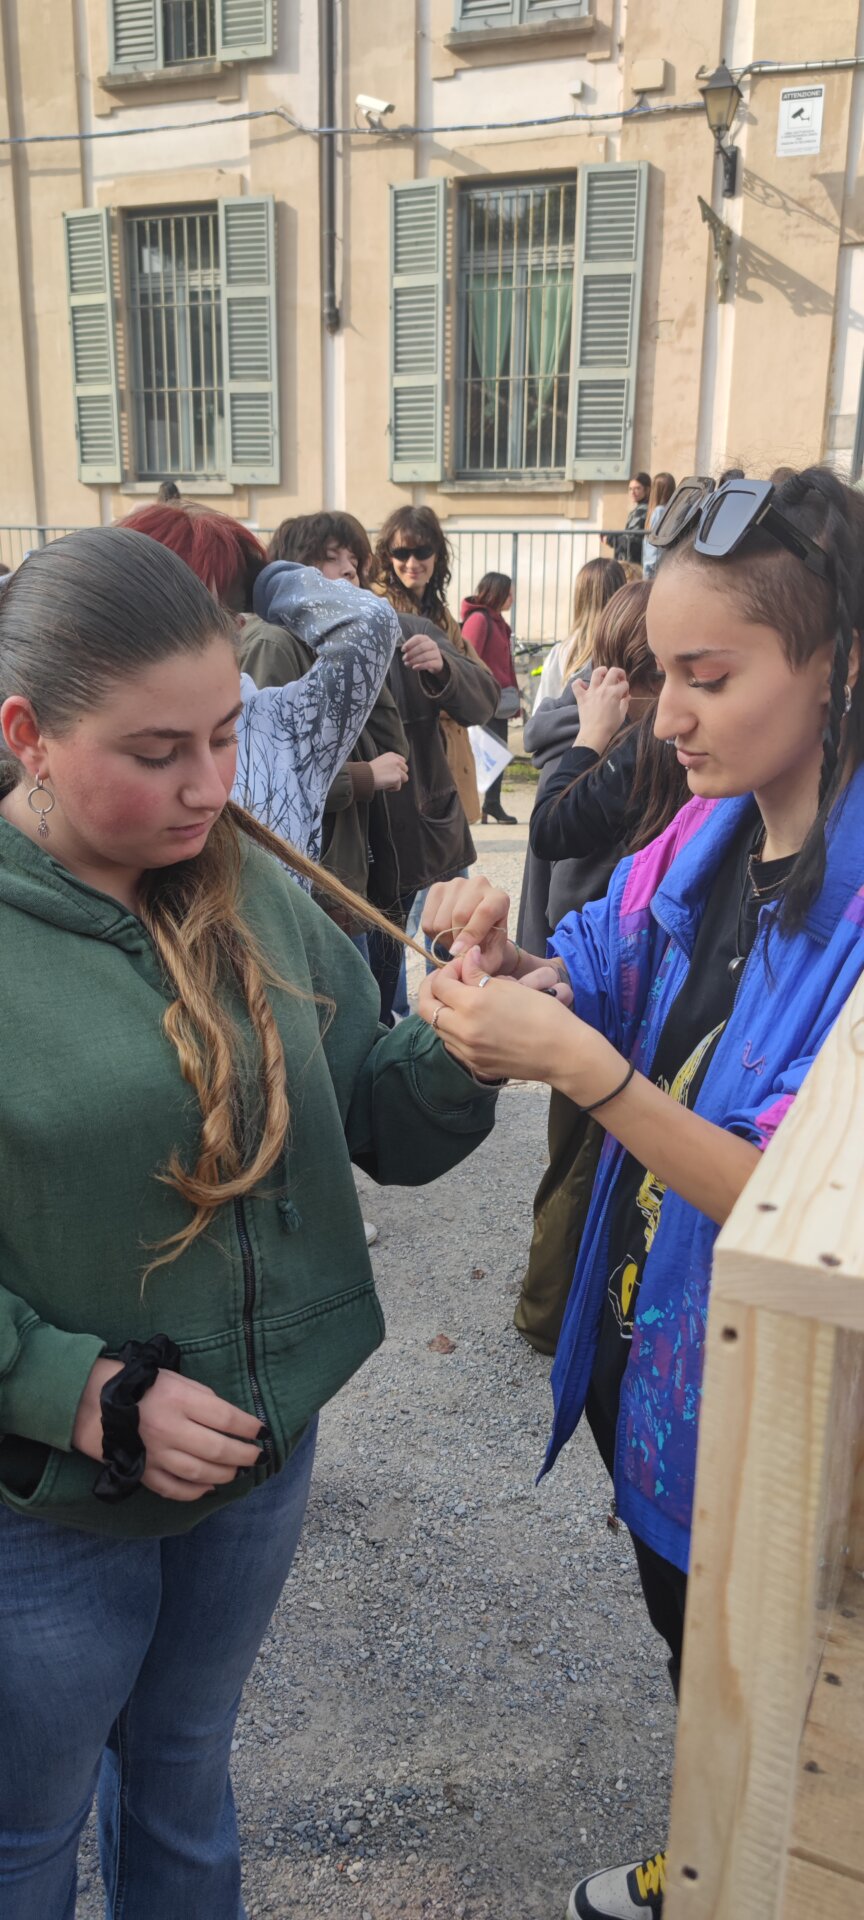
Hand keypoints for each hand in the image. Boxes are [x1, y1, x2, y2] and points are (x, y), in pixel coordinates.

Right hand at [72, 1359, 264, 1503]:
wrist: (93, 1401)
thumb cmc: (141, 1385)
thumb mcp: (175, 1379)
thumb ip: (203, 1398)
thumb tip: (232, 1420)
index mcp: (178, 1399)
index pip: (224, 1417)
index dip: (248, 1427)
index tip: (261, 1431)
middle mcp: (168, 1429)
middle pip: (216, 1449)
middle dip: (243, 1455)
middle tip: (257, 1456)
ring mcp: (154, 1453)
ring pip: (198, 1473)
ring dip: (224, 1474)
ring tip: (237, 1471)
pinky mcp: (141, 1471)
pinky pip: (173, 1489)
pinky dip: (195, 1492)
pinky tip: (209, 1487)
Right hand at [370, 751, 408, 791]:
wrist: (364, 776)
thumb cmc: (368, 771)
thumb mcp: (380, 762)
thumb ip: (390, 764)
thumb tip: (396, 772)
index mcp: (392, 755)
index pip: (403, 761)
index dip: (398, 768)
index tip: (391, 772)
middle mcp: (396, 760)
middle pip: (405, 769)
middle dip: (399, 775)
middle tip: (388, 779)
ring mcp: (398, 769)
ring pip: (405, 778)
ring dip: (396, 782)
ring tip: (386, 782)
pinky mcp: (397, 777)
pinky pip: (398, 787)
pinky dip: (391, 789)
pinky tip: (384, 786)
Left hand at [401, 632, 444, 675]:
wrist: (435, 663)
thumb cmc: (423, 654)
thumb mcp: (417, 648)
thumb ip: (410, 648)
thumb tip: (404, 650)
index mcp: (426, 639)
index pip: (418, 638)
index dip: (409, 644)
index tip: (403, 650)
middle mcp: (432, 644)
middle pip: (421, 647)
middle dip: (411, 653)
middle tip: (404, 658)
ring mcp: (437, 653)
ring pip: (425, 656)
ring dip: (414, 660)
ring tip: (407, 664)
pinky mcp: (438, 662)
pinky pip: (429, 664)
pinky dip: (420, 666)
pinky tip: (414, 668)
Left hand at [418, 946, 573, 1083]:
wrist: (563, 1052)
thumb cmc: (542, 1014)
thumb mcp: (509, 986)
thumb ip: (479, 974)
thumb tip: (466, 958)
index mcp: (470, 1006)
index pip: (439, 984)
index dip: (447, 970)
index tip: (463, 966)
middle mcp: (462, 1032)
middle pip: (426, 1009)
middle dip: (431, 991)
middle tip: (446, 981)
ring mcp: (468, 1052)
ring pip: (437, 1028)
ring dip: (441, 1011)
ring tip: (458, 1000)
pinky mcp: (476, 1066)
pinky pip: (452, 1045)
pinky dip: (453, 1030)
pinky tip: (469, 1021)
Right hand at [421, 874, 512, 976]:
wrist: (478, 933)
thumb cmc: (488, 945)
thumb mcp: (493, 957)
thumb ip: (484, 962)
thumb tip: (464, 957)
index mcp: (499, 898)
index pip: (484, 912)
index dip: (471, 934)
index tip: (459, 952)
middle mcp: (478, 884)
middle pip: (459, 915)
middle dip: (456, 941)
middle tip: (460, 951)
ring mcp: (456, 884)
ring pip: (440, 921)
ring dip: (444, 940)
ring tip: (455, 942)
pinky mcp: (437, 889)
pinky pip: (427, 921)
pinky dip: (433, 935)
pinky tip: (445, 934)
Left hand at [573, 666, 629, 753]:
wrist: (594, 734)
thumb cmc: (609, 726)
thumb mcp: (622, 715)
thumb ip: (625, 703)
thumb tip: (627, 697)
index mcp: (614, 693)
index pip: (624, 684)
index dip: (626, 689)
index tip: (624, 695)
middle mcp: (603, 689)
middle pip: (613, 672)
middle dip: (619, 673)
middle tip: (619, 680)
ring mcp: (591, 692)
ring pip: (596, 673)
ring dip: (601, 671)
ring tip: (604, 674)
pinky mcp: (581, 697)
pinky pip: (576, 685)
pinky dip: (578, 683)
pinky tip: (583, 685)